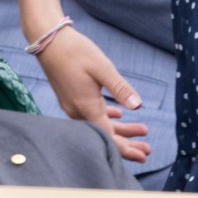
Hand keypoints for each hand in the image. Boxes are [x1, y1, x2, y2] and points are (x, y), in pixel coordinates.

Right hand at [37, 26, 150, 161]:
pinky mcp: (72, 98)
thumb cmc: (76, 51)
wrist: (50, 41)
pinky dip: (107, 117)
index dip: (127, 148)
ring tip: (141, 131)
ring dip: (120, 129)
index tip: (144, 155)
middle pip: (104, 135)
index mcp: (85, 107)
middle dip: (127, 143)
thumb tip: (138, 106)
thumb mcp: (103, 68)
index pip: (108, 136)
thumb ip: (120, 88)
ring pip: (99, 124)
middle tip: (147, 150)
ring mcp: (73, 105)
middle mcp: (77, 111)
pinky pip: (92, 114)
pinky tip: (118, 115)